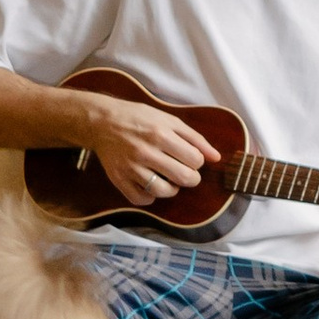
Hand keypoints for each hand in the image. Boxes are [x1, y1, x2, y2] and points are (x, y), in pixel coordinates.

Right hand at [76, 95, 214, 206]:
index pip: (195, 160)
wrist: (102, 122)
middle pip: (184, 178)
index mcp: (161, 134)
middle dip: (191, 178)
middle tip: (184, 172)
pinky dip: (150, 196)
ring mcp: (131, 168)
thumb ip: (195, 138)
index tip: (189, 157)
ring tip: (168, 178)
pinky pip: (142, 199)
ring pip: (164, 191)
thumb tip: (216, 158)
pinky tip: (150, 184)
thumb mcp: (169, 120)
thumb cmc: (139, 118)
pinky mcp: (119, 180)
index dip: (197, 161)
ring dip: (173, 188)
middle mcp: (146, 152)